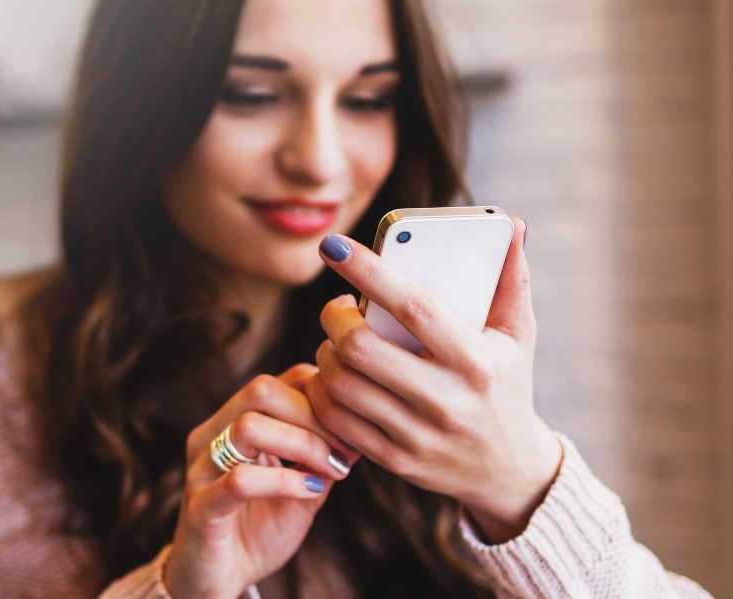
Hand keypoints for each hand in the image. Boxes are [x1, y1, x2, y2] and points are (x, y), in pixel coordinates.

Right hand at [165, 365, 359, 598]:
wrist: (216, 582)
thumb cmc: (255, 533)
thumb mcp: (299, 490)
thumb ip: (320, 459)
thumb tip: (359, 429)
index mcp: (231, 424)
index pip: (277, 381)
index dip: (319, 396)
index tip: (351, 430)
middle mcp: (211, 436)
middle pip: (261, 390)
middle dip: (315, 416)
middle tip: (345, 451)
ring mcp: (201, 469)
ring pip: (249, 426)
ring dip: (303, 444)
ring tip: (331, 471)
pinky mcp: (199, 507)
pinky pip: (240, 479)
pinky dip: (284, 481)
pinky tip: (311, 492)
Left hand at [311, 218, 562, 542]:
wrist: (509, 472)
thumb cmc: (507, 388)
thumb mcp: (517, 337)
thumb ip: (510, 282)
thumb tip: (512, 226)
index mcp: (476, 362)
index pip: (413, 306)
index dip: (368, 272)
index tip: (335, 246)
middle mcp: (446, 401)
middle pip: (361, 348)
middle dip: (335, 319)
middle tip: (339, 309)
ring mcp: (418, 435)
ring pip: (342, 384)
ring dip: (326, 354)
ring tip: (337, 342)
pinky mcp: (395, 460)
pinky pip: (337, 420)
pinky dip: (324, 391)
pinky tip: (334, 376)